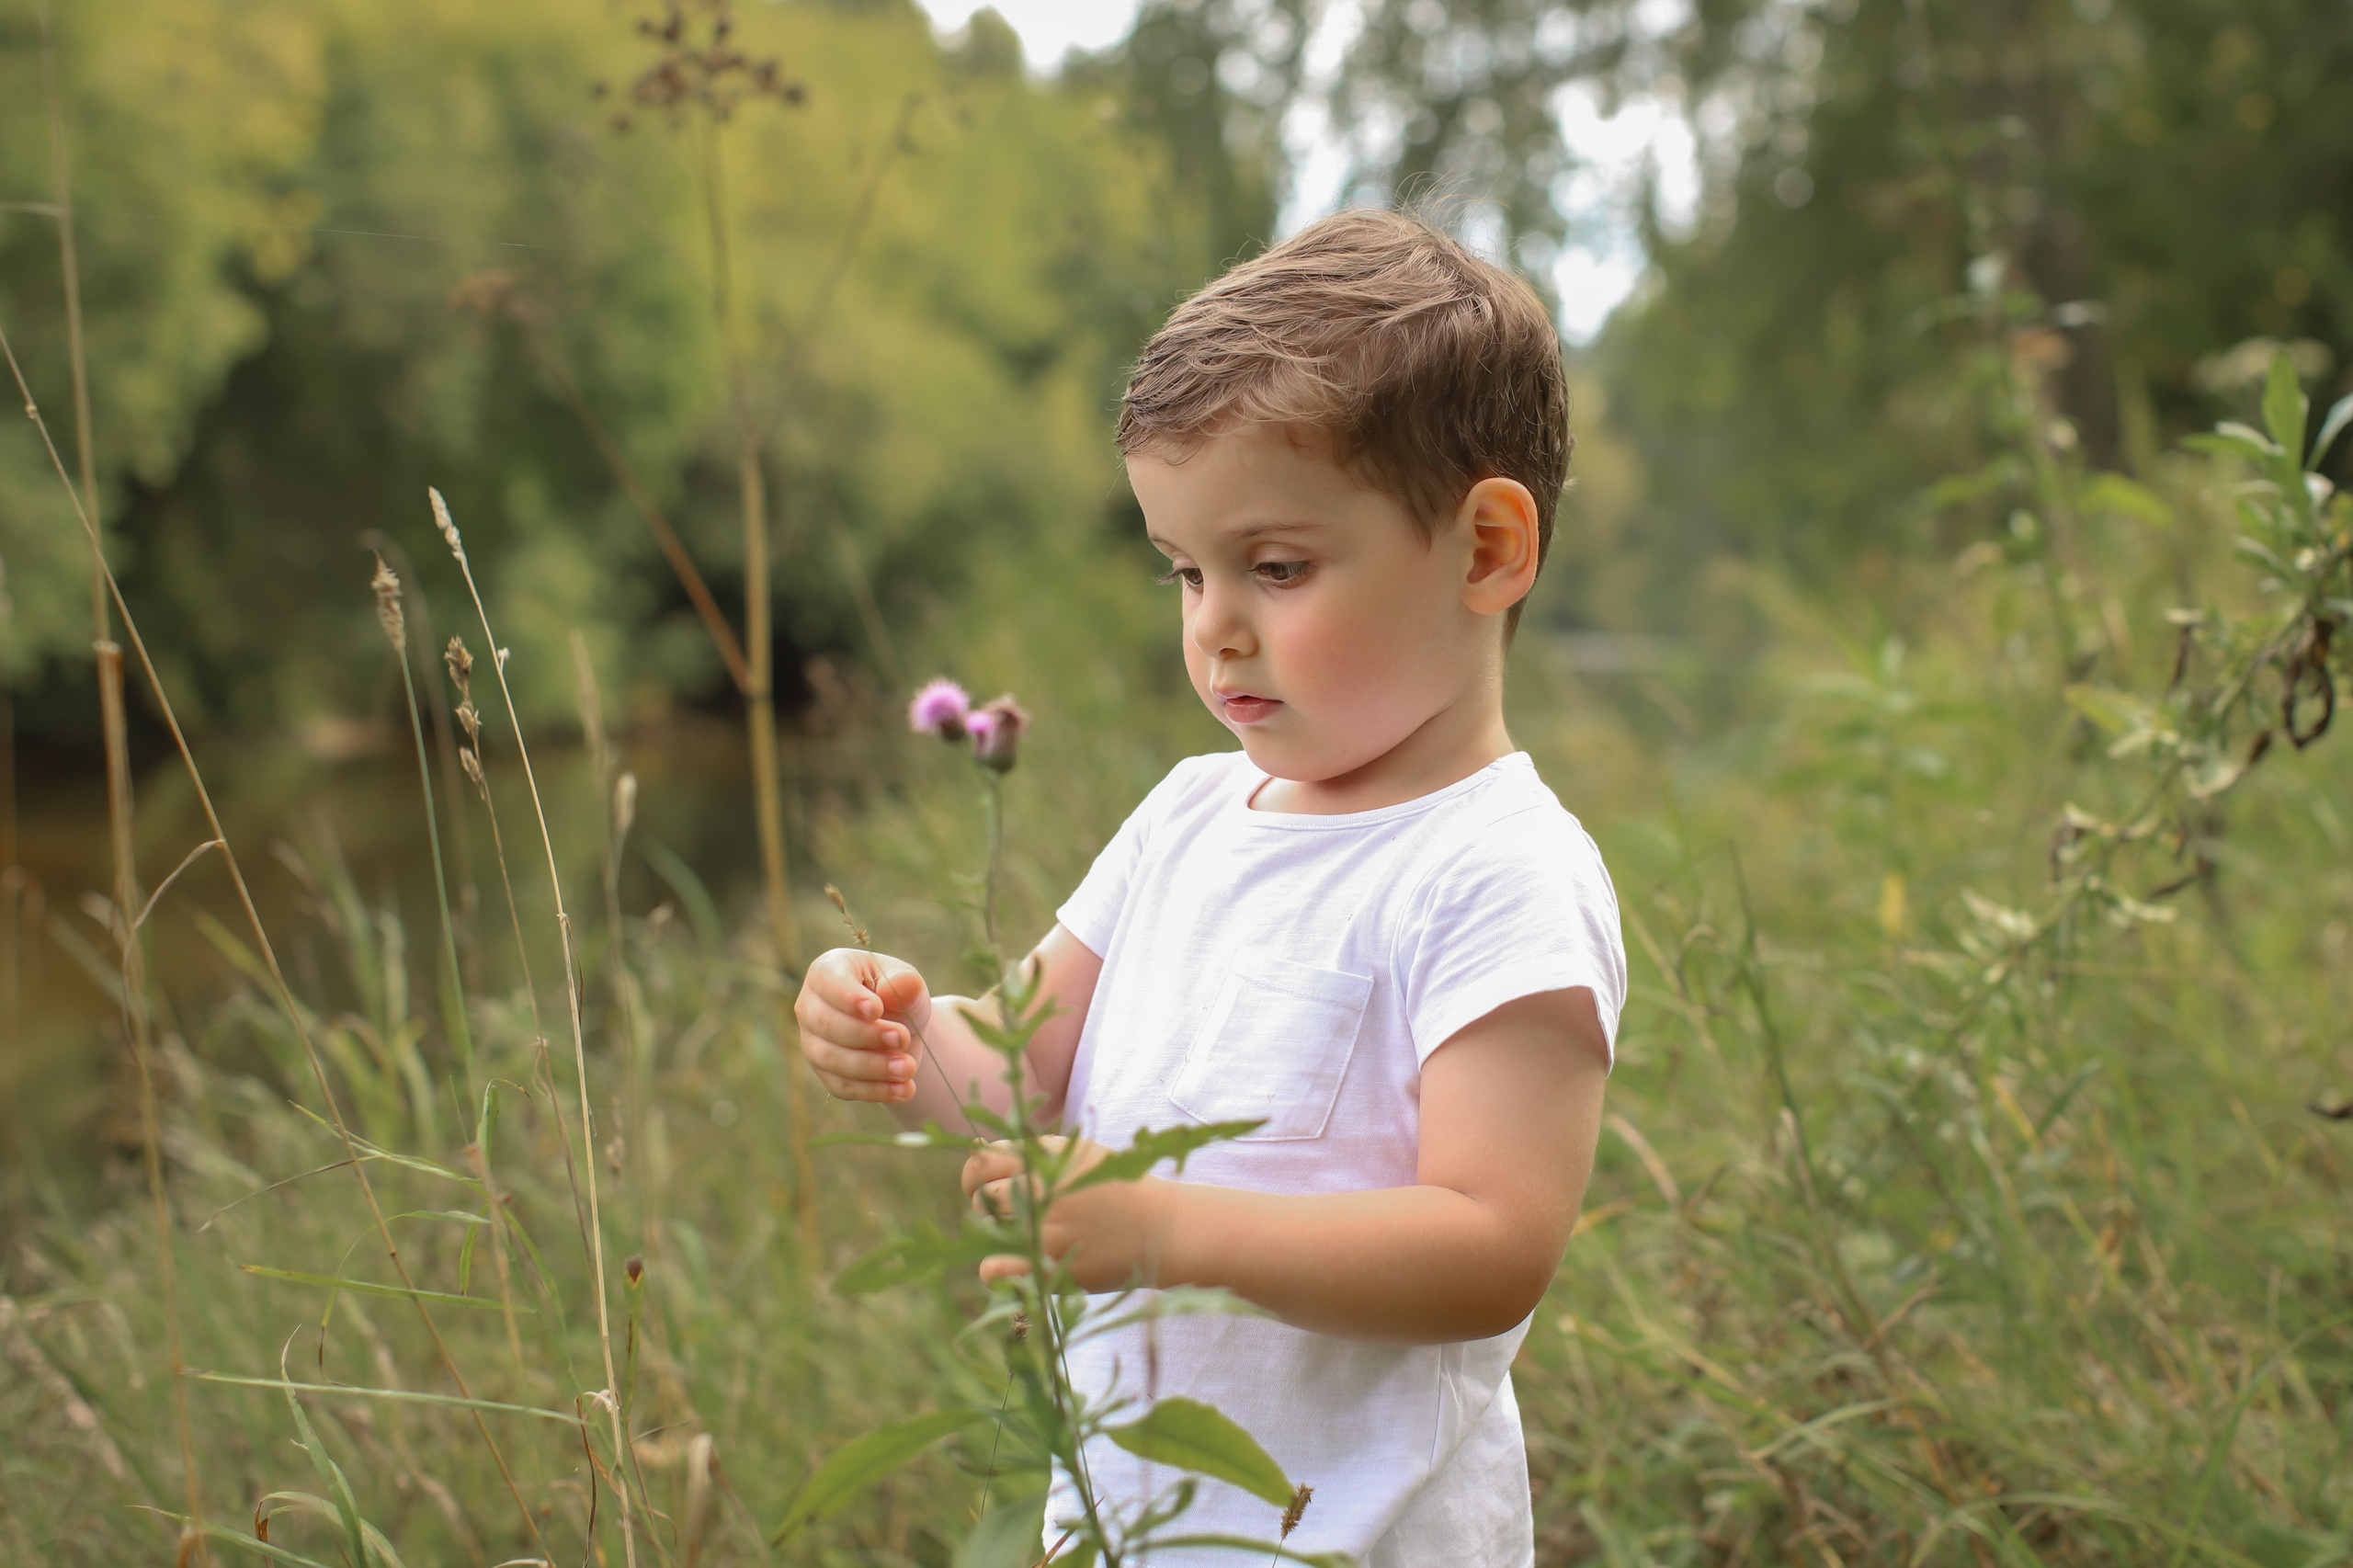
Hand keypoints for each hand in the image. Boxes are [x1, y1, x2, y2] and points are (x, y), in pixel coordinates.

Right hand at [794, 947, 932, 1104]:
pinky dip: (875, 1090)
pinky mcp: (825, 1073)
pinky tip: (904, 1089)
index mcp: (827, 971)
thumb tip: (900, 988)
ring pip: (832, 1059)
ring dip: (872, 1067)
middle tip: (901, 1039)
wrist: (902, 1030)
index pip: (828, 982)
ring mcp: (813, 1042)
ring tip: (908, 1068)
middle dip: (867, 1036)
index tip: (876, 1010)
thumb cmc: (899, 997)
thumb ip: (907, 984)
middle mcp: (811, 1007)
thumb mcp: (909, 985)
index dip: (849, 998)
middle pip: (828, 1025)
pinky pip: (843, 1086)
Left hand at [962, 1136, 1171, 1290]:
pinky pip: (994, 1268)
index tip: (989, 1190)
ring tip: (1024, 1240)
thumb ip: (1031, 1152)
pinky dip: (997, 1270)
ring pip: (987, 1230)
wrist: (1162, 1228)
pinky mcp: (1052, 1263)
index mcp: (1047, 1156)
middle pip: (979, 1197)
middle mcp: (1044, 1186)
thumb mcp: (1078, 1155)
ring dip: (998, 1237)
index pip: (982, 1162)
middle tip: (1014, 1219)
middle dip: (988, 1209)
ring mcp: (1046, 1225)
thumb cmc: (1118, 1190)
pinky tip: (1017, 1266)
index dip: (976, 1178)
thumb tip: (975, 1149)